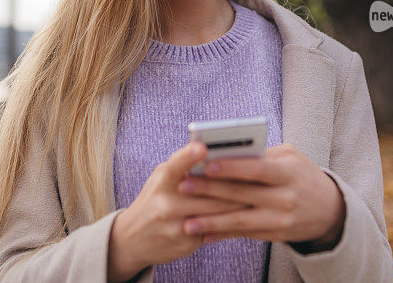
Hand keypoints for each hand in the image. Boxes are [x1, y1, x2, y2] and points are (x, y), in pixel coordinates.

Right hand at [107, 141, 251, 281]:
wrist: (132, 238)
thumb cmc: (155, 198)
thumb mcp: (161, 178)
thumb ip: (184, 167)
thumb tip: (216, 153)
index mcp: (162, 181)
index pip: (176, 165)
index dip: (189, 156)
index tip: (203, 147)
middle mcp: (166, 203)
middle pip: (208, 192)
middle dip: (234, 183)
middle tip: (258, 173)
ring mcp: (176, 226)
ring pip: (217, 213)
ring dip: (240, 203)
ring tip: (260, 193)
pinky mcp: (185, 244)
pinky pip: (215, 230)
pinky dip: (231, 222)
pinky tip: (246, 216)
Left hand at [175, 143, 345, 249]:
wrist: (330, 210)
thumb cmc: (302, 175)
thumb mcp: (291, 157)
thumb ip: (263, 154)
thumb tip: (227, 152)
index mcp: (288, 172)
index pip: (256, 169)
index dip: (231, 168)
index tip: (206, 164)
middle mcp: (285, 198)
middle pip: (243, 195)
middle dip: (211, 191)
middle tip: (183, 187)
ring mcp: (280, 220)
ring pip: (241, 221)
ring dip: (211, 222)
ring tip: (186, 222)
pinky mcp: (275, 236)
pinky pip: (245, 235)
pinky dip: (223, 234)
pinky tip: (203, 234)